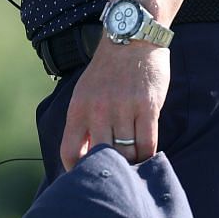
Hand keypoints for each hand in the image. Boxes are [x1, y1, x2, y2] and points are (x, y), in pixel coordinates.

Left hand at [61, 40, 169, 168]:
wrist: (132, 38)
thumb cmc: (108, 71)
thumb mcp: (85, 93)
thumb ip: (84, 122)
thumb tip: (84, 157)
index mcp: (77, 108)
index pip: (69, 151)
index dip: (76, 172)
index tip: (86, 179)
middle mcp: (98, 110)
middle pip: (102, 157)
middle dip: (109, 170)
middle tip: (116, 178)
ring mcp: (123, 109)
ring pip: (127, 153)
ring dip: (131, 164)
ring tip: (134, 169)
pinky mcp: (147, 107)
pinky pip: (148, 144)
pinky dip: (148, 156)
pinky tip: (148, 158)